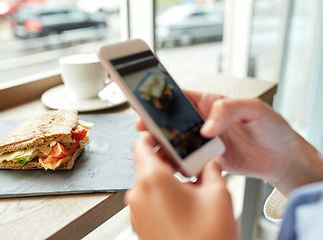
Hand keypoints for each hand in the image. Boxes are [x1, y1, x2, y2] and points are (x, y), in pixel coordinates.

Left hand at [125, 133, 237, 239]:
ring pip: (147, 181)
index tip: (164, 133)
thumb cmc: (208, 238)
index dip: (152, 135)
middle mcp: (138, 193)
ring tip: (190, 180)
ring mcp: (136, 210)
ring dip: (165, 176)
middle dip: (165, 157)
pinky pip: (147, 198)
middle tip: (187, 157)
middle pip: (145, 162)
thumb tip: (209, 159)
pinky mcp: (140, 223)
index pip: (140, 143)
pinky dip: (161, 193)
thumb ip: (211, 168)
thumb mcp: (218, 194)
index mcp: (153, 179)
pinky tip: (184, 199)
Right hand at [136, 91, 322, 194]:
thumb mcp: (254, 109)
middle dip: (155, 124)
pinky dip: (177, 163)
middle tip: (143, 128)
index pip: (180, 97)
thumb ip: (228, 110)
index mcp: (210, 103)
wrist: (282, 159)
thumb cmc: (272, 128)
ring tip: (153, 149)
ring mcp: (203, 142)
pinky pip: (187, 160)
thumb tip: (206, 127)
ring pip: (176, 141)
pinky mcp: (207, 160)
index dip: (161, 99)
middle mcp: (203, 122)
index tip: (146, 102)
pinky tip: (171, 165)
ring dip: (163, 145)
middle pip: (172, 121)